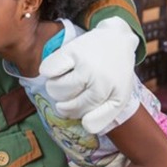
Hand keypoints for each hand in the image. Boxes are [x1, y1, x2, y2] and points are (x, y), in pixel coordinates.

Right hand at [40, 17, 137, 133]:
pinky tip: (58, 68)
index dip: (74, 112)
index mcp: (107, 92)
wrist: (117, 40)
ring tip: (65, 80)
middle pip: (63, 103)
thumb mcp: (118, 98)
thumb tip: (85, 125)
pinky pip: (48, 69)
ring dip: (55, 87)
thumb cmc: (115, 73)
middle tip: (73, 90)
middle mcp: (97, 78)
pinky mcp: (72, 49)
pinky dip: (48, 71)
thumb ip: (103, 117)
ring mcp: (84, 63)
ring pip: (54, 88)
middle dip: (64, 100)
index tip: (77, 105)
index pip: (78, 113)